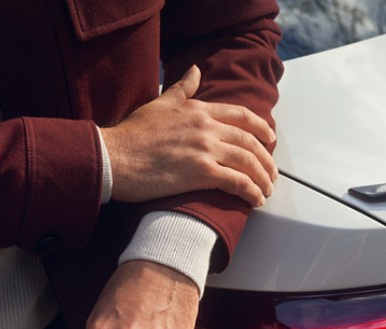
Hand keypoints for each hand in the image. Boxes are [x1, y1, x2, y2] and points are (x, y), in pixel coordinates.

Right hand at [100, 66, 277, 207]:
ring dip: (263, 179)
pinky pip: (238, 183)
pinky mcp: (201, 173)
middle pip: (250, 142)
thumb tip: (195, 70)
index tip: (270, 139)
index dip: (261, 128)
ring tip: (267, 191)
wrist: (114, 157)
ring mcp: (205, 149)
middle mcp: (206, 127)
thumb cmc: (131, 134)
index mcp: (198, 110)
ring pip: (248, 163)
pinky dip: (252, 192)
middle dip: (266, 160)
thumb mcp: (159, 103)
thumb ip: (182, 89)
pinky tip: (256, 200)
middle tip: (272, 174)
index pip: (241, 116)